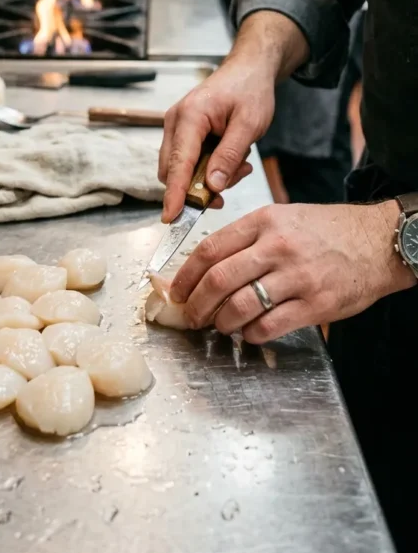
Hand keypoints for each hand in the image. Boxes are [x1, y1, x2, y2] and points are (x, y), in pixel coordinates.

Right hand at [159, 57, 275, 221]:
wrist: (250, 69)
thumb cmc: (250, 89)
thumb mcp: (249, 124)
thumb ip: (229, 156)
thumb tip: (212, 186)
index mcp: (190, 116)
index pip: (178, 163)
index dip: (174, 193)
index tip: (171, 217)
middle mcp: (176, 121)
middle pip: (173, 170)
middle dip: (199, 187)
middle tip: (232, 182)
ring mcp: (177, 126)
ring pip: (182, 168)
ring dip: (208, 177)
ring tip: (239, 164)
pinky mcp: (184, 132)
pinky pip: (189, 161)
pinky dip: (208, 168)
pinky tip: (232, 160)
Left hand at [170, 200, 415, 342]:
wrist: (376, 242)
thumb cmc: (327, 230)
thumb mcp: (283, 217)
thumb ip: (247, 237)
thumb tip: (206, 265)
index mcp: (264, 221)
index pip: (210, 248)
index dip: (186, 274)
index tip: (176, 290)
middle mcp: (277, 247)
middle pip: (219, 280)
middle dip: (197, 305)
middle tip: (192, 316)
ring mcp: (297, 276)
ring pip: (240, 307)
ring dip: (222, 323)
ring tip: (221, 326)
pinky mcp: (315, 304)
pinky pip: (268, 326)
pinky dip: (251, 335)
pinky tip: (250, 333)